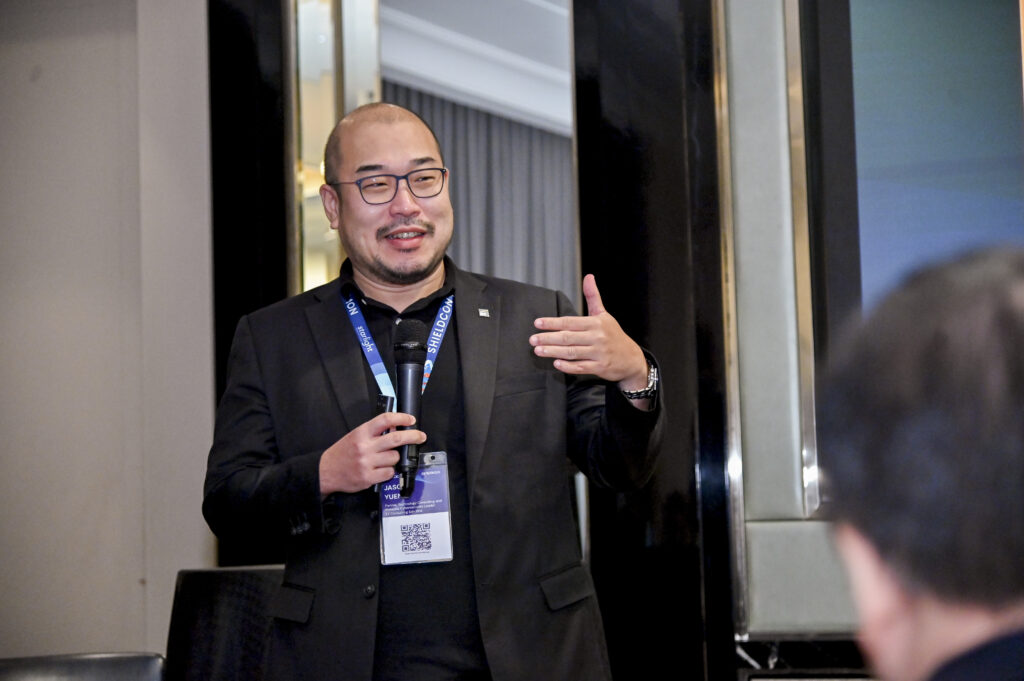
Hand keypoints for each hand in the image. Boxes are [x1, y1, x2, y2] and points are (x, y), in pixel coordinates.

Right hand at [319, 411, 425, 494]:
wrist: (325, 471)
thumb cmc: (342, 453)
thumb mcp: (355, 436)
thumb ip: (373, 432)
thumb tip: (395, 427)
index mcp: (361, 433)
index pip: (385, 420)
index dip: (401, 418)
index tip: (410, 419)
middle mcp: (365, 447)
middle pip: (396, 438)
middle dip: (413, 436)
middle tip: (420, 436)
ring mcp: (367, 463)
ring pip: (394, 457)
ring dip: (394, 458)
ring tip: (384, 459)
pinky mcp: (368, 478)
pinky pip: (389, 473)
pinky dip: (388, 471)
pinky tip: (380, 470)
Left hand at [530, 274, 648, 389]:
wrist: (632, 358)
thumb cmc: (613, 335)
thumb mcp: (604, 315)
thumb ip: (593, 296)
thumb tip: (588, 276)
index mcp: (596, 323)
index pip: (570, 322)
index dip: (552, 322)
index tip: (537, 323)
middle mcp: (598, 337)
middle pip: (568, 337)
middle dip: (548, 338)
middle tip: (532, 339)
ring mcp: (599, 353)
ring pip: (572, 352)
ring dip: (553, 351)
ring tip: (538, 350)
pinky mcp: (600, 367)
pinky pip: (581, 367)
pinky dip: (568, 366)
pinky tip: (556, 363)